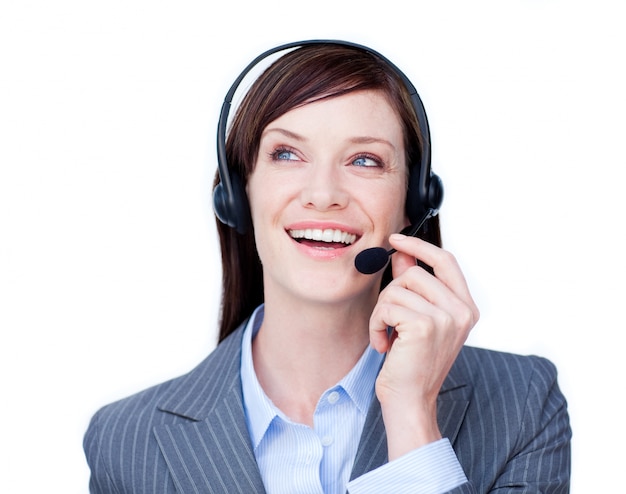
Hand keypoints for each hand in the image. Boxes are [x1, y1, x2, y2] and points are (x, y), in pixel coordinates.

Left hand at [369, 233, 478, 458]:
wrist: (410, 401)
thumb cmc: (412, 363)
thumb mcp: (416, 320)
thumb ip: (413, 286)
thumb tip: (401, 256)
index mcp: (466, 308)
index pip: (446, 261)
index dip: (420, 247)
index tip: (396, 240)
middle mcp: (462, 311)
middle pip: (414, 273)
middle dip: (391, 294)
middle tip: (389, 320)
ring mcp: (446, 317)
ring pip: (397, 288)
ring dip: (381, 312)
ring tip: (388, 335)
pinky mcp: (426, 325)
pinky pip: (387, 306)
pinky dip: (376, 324)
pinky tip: (384, 344)